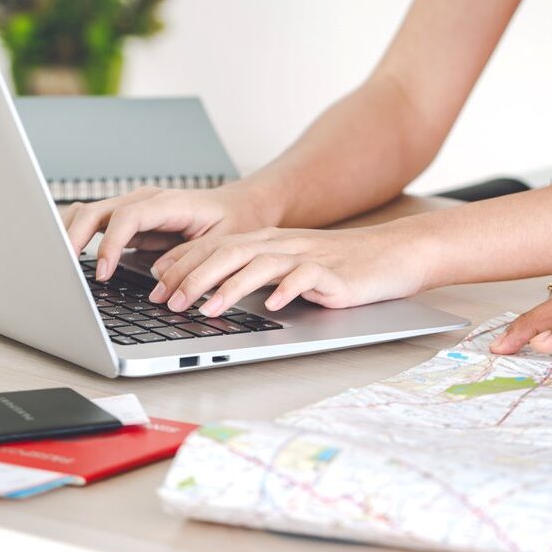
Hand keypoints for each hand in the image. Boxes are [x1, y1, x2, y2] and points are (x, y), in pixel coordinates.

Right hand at [61, 185, 278, 279]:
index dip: (109, 243)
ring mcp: (134, 207)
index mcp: (169, 203)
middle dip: (74, 238)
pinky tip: (69, 258)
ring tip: (57, 264)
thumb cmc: (235, 223)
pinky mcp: (128, 219)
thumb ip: (193, 258)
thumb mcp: (223, 244)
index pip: (127, 217)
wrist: (243, 207)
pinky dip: (77, 236)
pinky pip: (94, 222)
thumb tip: (161, 277)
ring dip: (69, 234)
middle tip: (64, 271)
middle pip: (97, 210)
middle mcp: (145, 200)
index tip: (102, 272)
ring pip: (88, 212)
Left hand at [145, 221, 433, 316]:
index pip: (218, 246)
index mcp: (270, 242)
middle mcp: (283, 244)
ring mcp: (308, 257)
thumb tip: (214, 293)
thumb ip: (258, 274)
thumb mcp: (292, 266)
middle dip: (193, 277)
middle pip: (229, 253)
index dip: (184, 264)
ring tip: (206, 309)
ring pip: (259, 264)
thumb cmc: (343, 266)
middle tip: (168, 302)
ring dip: (228, 286)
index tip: (157, 284)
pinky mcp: (333, 273)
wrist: (394, 254)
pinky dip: (285, 290)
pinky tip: (271, 306)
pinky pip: (305, 278)